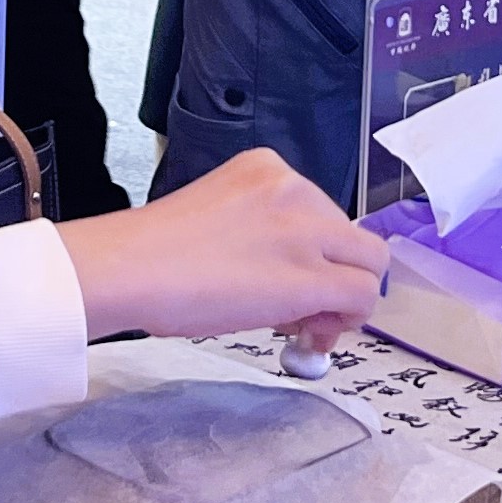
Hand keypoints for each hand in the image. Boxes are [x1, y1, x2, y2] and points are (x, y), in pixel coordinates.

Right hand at [55, 148, 388, 346]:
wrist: (131, 270)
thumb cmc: (155, 256)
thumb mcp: (220, 219)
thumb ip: (266, 236)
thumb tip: (299, 284)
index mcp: (268, 169)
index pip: (323, 213)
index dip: (319, 256)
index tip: (298, 284)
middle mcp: (295, 189)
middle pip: (355, 237)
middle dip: (339, 277)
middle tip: (310, 313)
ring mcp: (306, 228)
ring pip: (370, 264)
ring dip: (348, 299)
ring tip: (308, 325)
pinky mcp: (310, 273)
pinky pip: (361, 293)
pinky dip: (350, 319)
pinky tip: (313, 333)